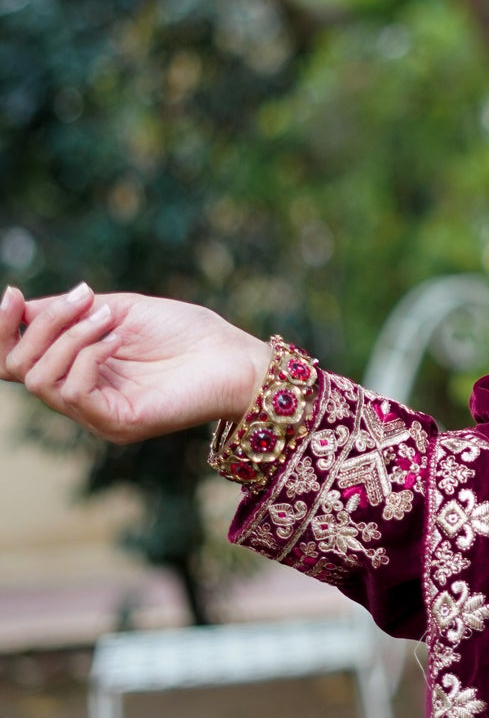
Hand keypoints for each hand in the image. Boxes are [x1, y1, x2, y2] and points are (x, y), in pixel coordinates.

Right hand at [0, 283, 270, 445]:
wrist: (237, 357)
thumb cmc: (187, 333)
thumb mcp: (119, 310)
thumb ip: (70, 312)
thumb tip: (20, 306)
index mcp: (77, 370)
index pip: (14, 364)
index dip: (2, 331)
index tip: (12, 293)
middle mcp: (82, 398)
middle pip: (19, 369)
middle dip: (42, 325)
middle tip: (84, 298)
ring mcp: (98, 415)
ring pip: (42, 380)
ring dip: (69, 337)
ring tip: (108, 317)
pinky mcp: (119, 423)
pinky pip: (74, 392)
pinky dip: (87, 356)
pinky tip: (116, 339)